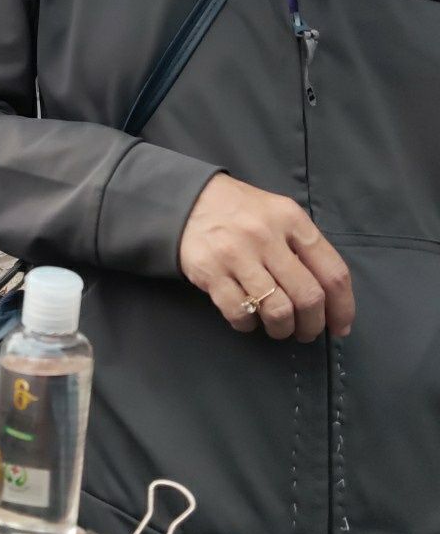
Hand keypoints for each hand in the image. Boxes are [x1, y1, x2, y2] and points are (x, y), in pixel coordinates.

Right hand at [179, 174, 354, 342]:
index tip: (339, 327)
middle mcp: (266, 236)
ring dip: (282, 329)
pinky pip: (240, 313)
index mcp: (291, 220)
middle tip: (306, 332)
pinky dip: (249, 325)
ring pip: (277, 310)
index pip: (332, 272)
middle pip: (308, 296)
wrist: (190, 201)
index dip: (342, 308)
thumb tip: (329, 298)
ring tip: (278, 328)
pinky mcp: (210, 272)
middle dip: (312, 325)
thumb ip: (304, 247)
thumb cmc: (243, 212)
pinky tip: (249, 318)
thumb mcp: (280, 215)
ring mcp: (236, 255)